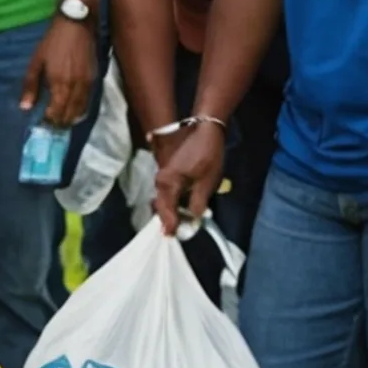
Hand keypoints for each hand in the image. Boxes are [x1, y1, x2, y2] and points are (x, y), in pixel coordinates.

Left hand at [19, 15, 97, 126]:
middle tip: (52, 126)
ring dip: (71, 118)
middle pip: (70, 115)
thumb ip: (30, 86)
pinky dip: (81, 110)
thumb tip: (25, 107)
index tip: (42, 124)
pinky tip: (74, 110)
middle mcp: (75, 87)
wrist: (76, 25)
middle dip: (60, 123)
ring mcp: (87, 84)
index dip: (49, 121)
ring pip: (81, 110)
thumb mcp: (36, 62)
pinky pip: (88, 101)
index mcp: (60, 84)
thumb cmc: (52, 42)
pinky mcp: (94, 79)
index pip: (56, 112)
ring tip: (62, 122)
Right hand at [152, 119, 225, 234]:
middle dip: (168, 220)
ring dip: (171, 211)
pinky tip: (181, 207)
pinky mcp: (168, 173)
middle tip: (176, 233)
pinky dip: (172, 202)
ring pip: (163, 199)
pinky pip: (167, 193)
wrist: (205, 130)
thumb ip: (197, 203)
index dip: (170, 225)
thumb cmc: (207, 156)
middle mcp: (160, 181)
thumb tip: (193, 220)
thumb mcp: (206, 182)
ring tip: (180, 223)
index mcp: (168, 183)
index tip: (172, 237)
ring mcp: (163, 176)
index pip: (166, 210)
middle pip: (161, 206)